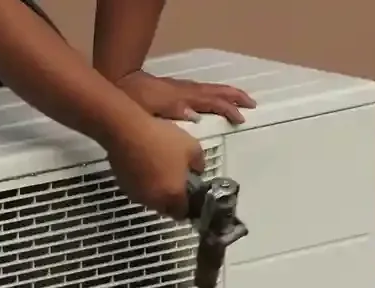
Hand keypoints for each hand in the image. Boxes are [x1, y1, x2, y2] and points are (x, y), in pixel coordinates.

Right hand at [104, 114, 204, 219]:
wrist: (127, 131)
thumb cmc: (162, 139)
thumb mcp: (193, 146)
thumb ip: (199, 164)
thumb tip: (196, 171)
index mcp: (172, 195)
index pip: (181, 214)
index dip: (187, 206)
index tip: (189, 195)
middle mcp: (153, 201)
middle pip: (164, 208)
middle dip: (170, 199)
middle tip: (174, 181)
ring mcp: (136, 194)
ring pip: (150, 199)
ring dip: (155, 190)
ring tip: (158, 171)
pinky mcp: (122, 185)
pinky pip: (137, 189)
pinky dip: (142, 183)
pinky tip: (144, 166)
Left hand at [116, 70, 255, 124]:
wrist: (121, 81)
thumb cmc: (135, 100)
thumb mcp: (151, 110)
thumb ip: (173, 112)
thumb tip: (196, 116)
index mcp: (183, 97)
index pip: (212, 102)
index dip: (228, 109)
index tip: (240, 118)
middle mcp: (187, 91)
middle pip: (217, 92)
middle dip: (235, 97)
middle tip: (252, 105)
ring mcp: (183, 88)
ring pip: (212, 89)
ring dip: (229, 94)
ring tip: (242, 100)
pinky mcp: (178, 89)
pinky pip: (204, 90)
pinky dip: (216, 93)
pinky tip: (216, 100)